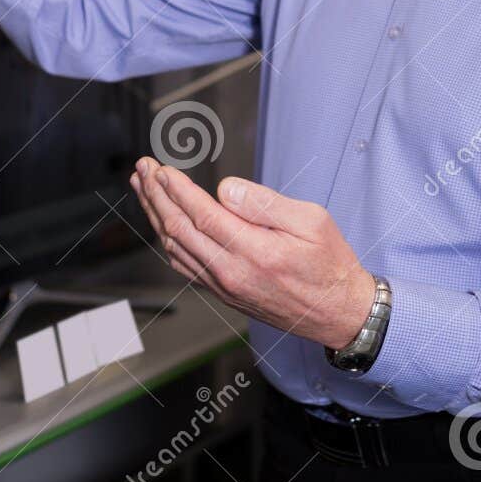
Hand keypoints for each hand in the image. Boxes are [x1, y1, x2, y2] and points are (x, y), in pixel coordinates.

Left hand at [131, 158, 374, 350]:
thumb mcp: (312, 221)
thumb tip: (224, 188)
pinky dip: (167, 240)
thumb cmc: (330, 264)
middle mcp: (232, 273)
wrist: (338, 313)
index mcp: (254, 252)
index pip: (202, 215)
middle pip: (179, 230)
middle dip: (156, 195)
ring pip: (175, 248)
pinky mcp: (223, 294)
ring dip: (155, 215)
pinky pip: (184, 266)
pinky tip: (162, 223)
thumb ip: (265, 203)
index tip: (161, 169)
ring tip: (143, 188)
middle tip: (142, 168)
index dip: (176, 189)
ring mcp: (224, 287)